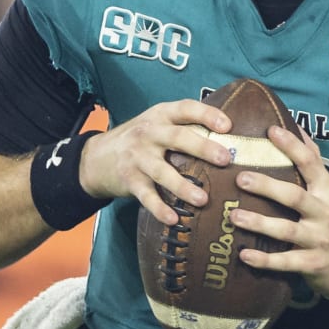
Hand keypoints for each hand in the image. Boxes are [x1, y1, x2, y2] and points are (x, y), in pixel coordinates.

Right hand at [75, 99, 234, 225]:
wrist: (97, 157)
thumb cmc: (141, 139)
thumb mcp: (157, 123)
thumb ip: (185, 127)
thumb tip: (231, 138)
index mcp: (161, 115)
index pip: (186, 109)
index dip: (207, 114)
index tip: (228, 126)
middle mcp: (149, 134)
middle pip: (178, 138)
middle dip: (203, 148)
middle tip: (225, 159)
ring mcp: (138, 158)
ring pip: (163, 172)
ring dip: (183, 186)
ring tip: (203, 200)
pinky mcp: (130, 181)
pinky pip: (147, 197)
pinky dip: (160, 209)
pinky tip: (174, 219)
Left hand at [229, 126, 328, 298]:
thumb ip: (313, 161)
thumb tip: (296, 127)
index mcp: (327, 191)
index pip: (311, 163)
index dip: (292, 146)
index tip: (271, 130)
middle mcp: (325, 213)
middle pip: (294, 197)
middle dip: (267, 187)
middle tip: (240, 179)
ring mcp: (318, 239)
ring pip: (286, 230)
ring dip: (259, 223)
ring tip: (234, 216)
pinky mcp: (311, 263)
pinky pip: (284, 261)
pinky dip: (264, 260)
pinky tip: (243, 254)